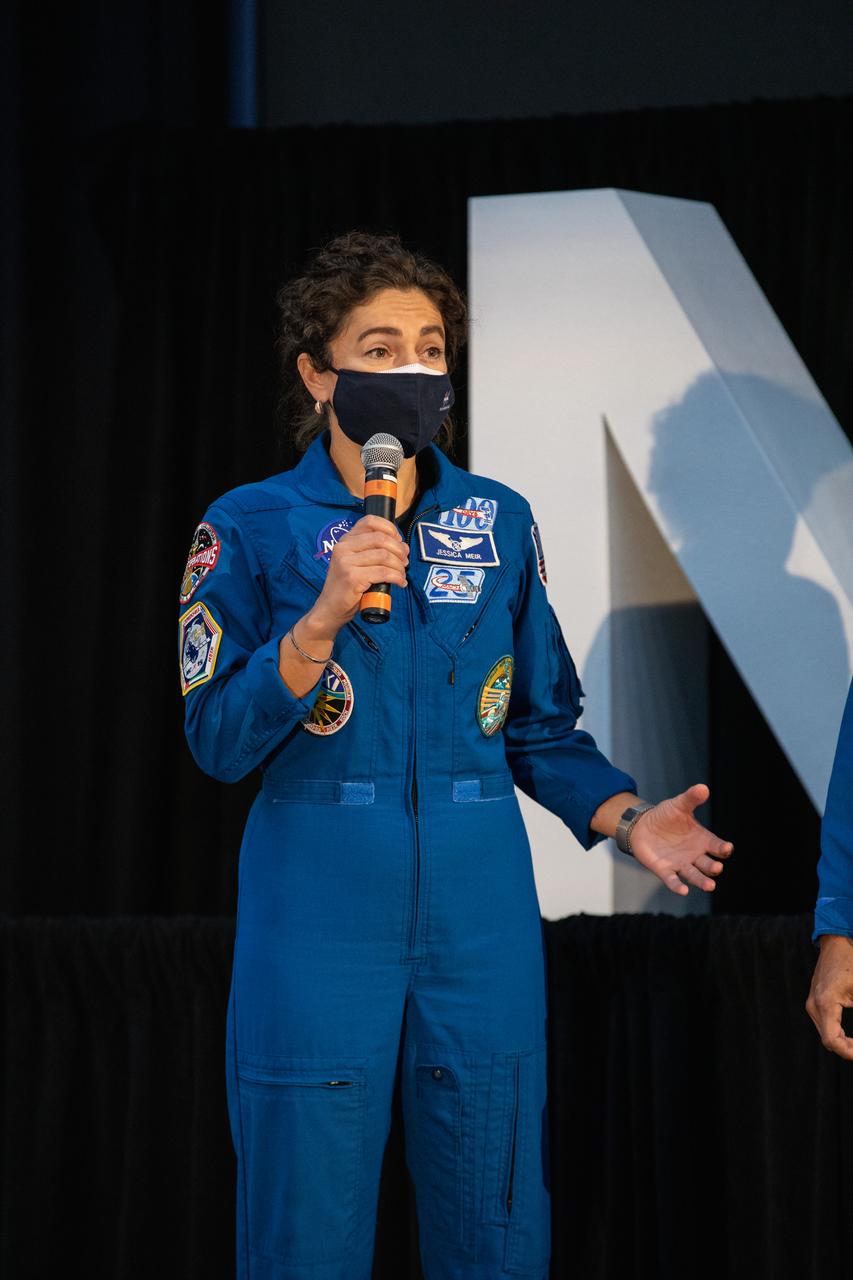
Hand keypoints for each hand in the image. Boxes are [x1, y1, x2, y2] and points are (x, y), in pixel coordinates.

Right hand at [308, 515, 409, 636]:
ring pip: (384, 556)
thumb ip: (373, 551)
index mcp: (345, 540)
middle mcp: (343, 547)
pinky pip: (384, 572)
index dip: (390, 529)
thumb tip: (402, 546)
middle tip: (405, 562)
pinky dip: (397, 577)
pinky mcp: (353, 577)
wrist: (330, 609)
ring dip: (399, 566)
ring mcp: (346, 562)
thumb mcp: (356, 562)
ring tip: (402, 575)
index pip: (370, 521)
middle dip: (399, 550)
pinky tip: (400, 583)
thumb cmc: (347, 587)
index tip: (399, 542)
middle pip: (381, 539)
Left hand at [629, 783, 732, 895]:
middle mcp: (695, 855)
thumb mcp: (678, 805)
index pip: (717, 846)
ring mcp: (681, 864)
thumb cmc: (666, 816)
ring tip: (710, 885)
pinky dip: (677, 886)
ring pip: (694, 876)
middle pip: (708, 865)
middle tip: (717, 868)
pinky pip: (673, 881)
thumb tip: (703, 788)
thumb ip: (691, 798)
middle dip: (713, 867)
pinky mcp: (666, 870)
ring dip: (702, 881)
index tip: (726, 848)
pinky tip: (682, 891)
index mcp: (702, 840)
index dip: (723, 848)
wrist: (642, 825)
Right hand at [806, 935, 852, 1060]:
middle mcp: (814, 1006)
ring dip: (843, 1044)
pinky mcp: (815, 1002)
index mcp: (825, 1003)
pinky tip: (851, 1038)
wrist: (837, 943)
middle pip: (829, 1041)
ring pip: (826, 1035)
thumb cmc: (851, 963)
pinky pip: (825, 1026)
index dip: (849, 1053)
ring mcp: (812, 1004)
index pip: (832, 1041)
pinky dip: (838, 1035)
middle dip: (848, 1050)